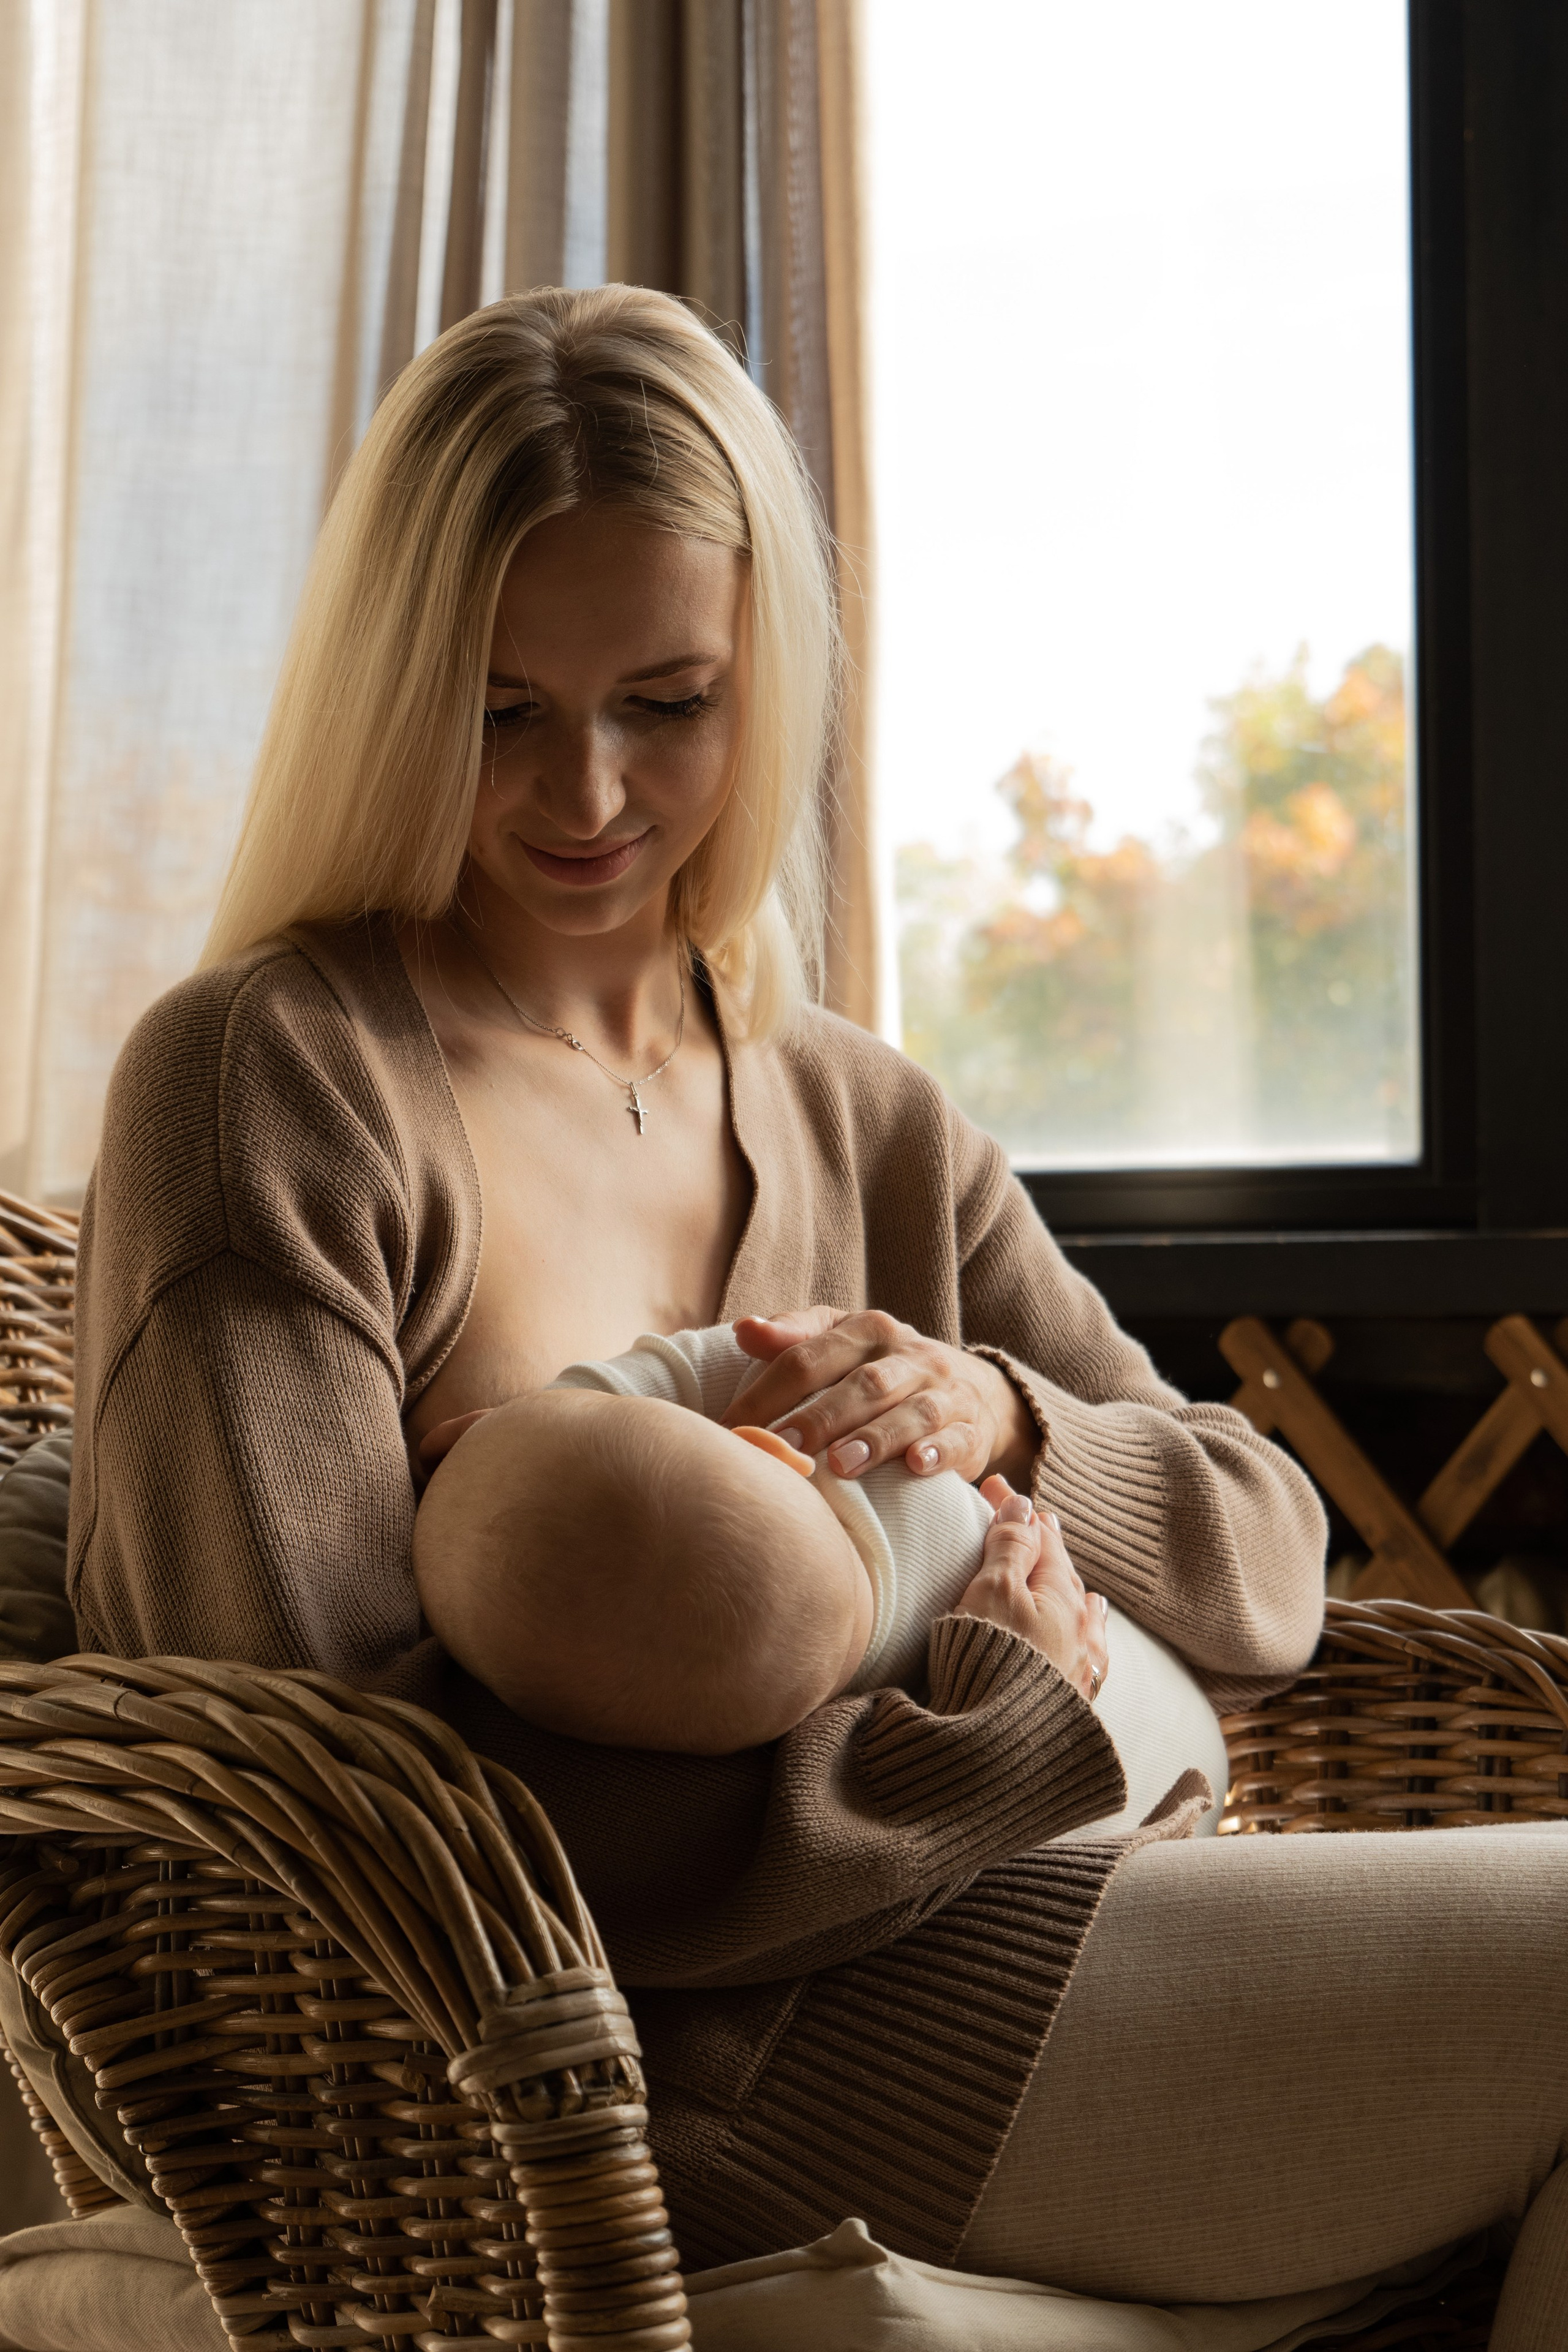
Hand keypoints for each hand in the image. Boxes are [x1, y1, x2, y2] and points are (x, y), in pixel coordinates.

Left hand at [727, 1307, 1036, 1484]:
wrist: (973, 1388)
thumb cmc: (883, 1367)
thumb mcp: (842, 1340)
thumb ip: (794, 1336)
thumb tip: (743, 1330)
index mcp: (869, 1330)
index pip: (811, 1357)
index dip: (768, 1392)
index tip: (733, 1428)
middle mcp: (910, 1357)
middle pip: (863, 1385)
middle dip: (821, 1417)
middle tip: (783, 1447)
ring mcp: (946, 1394)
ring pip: (912, 1413)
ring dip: (877, 1438)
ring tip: (842, 1464)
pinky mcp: (972, 1431)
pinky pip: (959, 1440)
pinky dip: (939, 1452)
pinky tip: (917, 1466)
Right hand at [956, 1477, 1109, 1701]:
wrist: (998, 1748)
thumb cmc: (988, 1660)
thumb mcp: (992, 1591)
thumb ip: (1010, 1546)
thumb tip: (1024, 1505)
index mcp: (1061, 1597)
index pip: (1039, 1538)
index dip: (1015, 1510)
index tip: (992, 1486)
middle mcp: (1080, 1630)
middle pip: (1063, 1574)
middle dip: (1042, 1545)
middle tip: (1027, 1521)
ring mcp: (1080, 1668)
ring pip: (1079, 1612)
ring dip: (1065, 1586)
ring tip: (1063, 1572)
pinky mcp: (1073, 1701)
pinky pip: (1087, 1650)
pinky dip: (1083, 1628)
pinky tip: (1093, 1629)